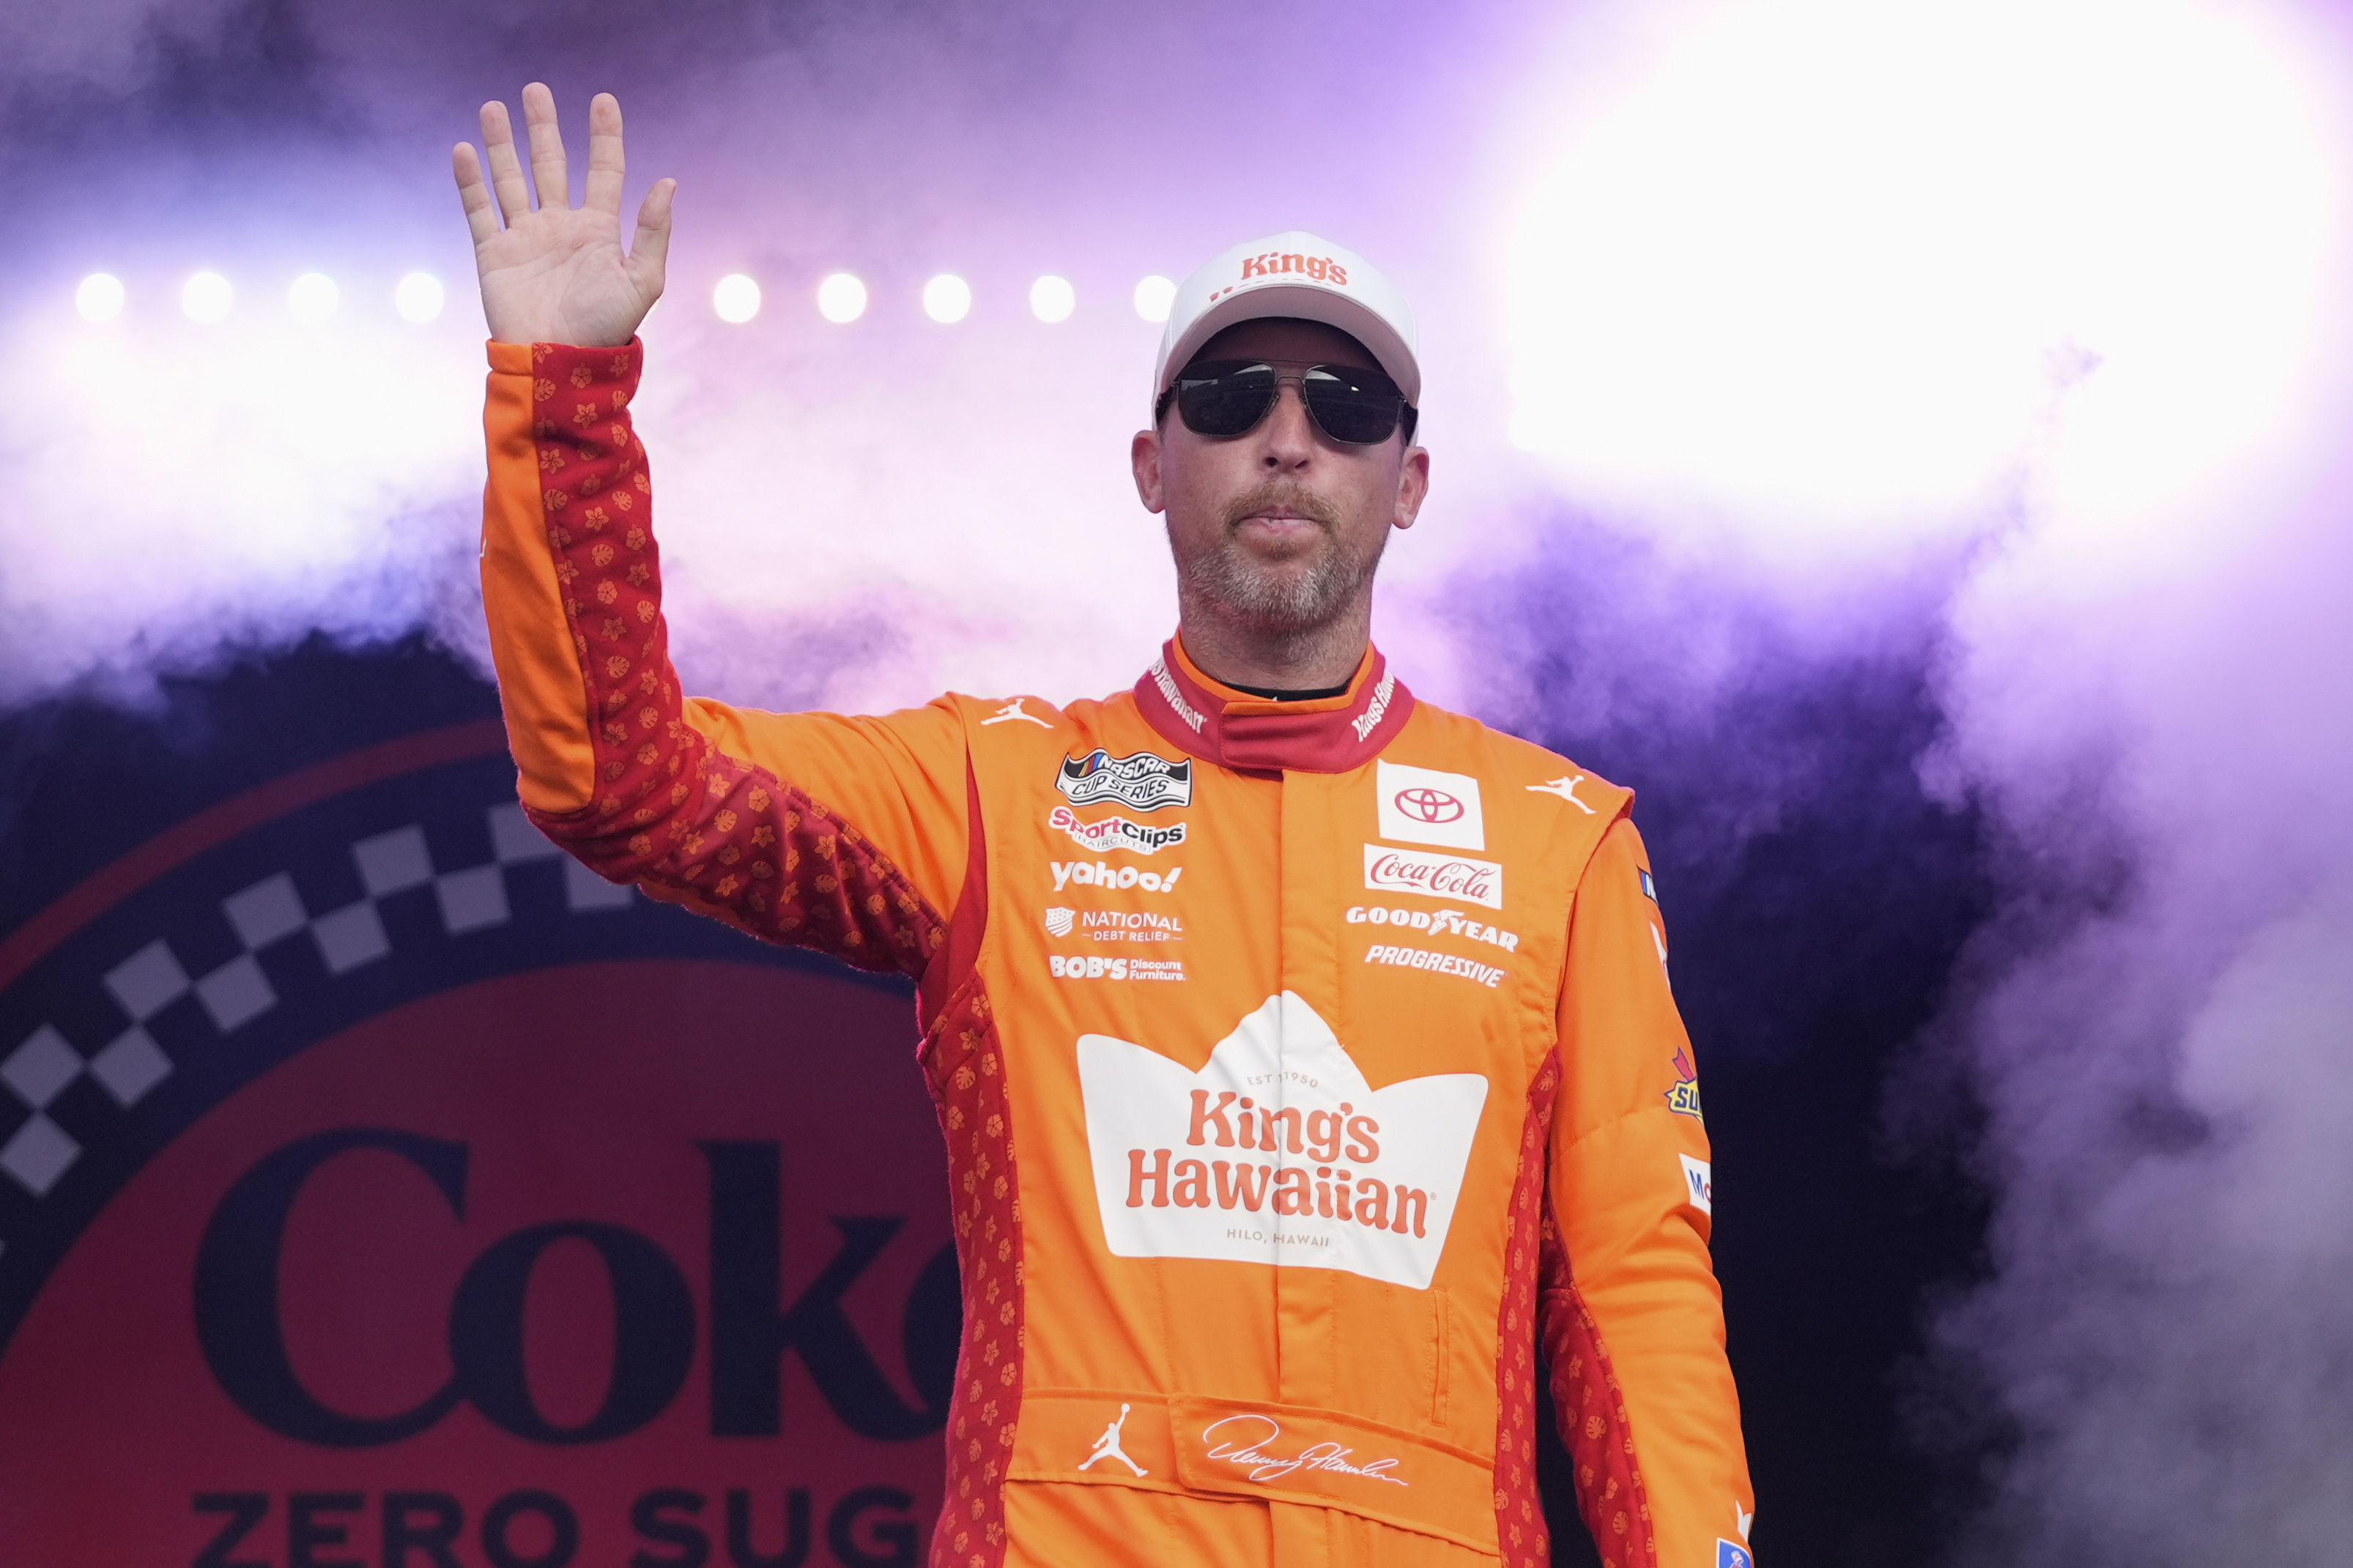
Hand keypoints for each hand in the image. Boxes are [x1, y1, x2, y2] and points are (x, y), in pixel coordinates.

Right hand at [453, 84, 673, 346]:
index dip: (604, 136)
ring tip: (494, 107)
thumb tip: (669, 180)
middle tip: (536, 90)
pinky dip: (470, 181)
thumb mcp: (642, 281)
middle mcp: (561, 227)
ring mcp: (525, 237)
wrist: (558, 361)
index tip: (603, 100)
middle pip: (551, 165)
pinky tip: (464, 149)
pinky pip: (479, 210)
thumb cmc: (605, 328)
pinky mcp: (494, 253)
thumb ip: (653, 231)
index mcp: (599, 231)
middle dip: (543, 128)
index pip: (604, 171)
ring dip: (502, 144)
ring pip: (511, 179)